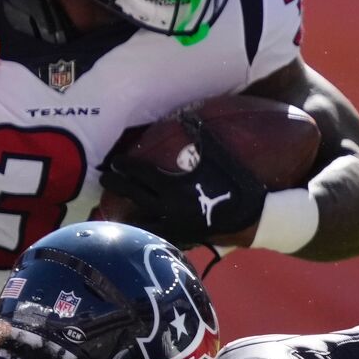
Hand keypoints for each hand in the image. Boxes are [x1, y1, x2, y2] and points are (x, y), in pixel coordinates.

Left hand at [99, 111, 266, 247]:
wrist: (255, 218)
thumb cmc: (237, 186)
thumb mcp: (221, 158)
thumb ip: (204, 138)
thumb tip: (188, 118)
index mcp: (176, 187)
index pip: (143, 175)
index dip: (126, 167)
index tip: (115, 162)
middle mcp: (170, 209)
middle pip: (135, 196)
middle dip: (118, 186)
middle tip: (104, 179)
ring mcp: (175, 227)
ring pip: (141, 222)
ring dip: (127, 213)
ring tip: (114, 207)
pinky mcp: (182, 239)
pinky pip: (157, 236)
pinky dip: (145, 231)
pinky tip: (140, 228)